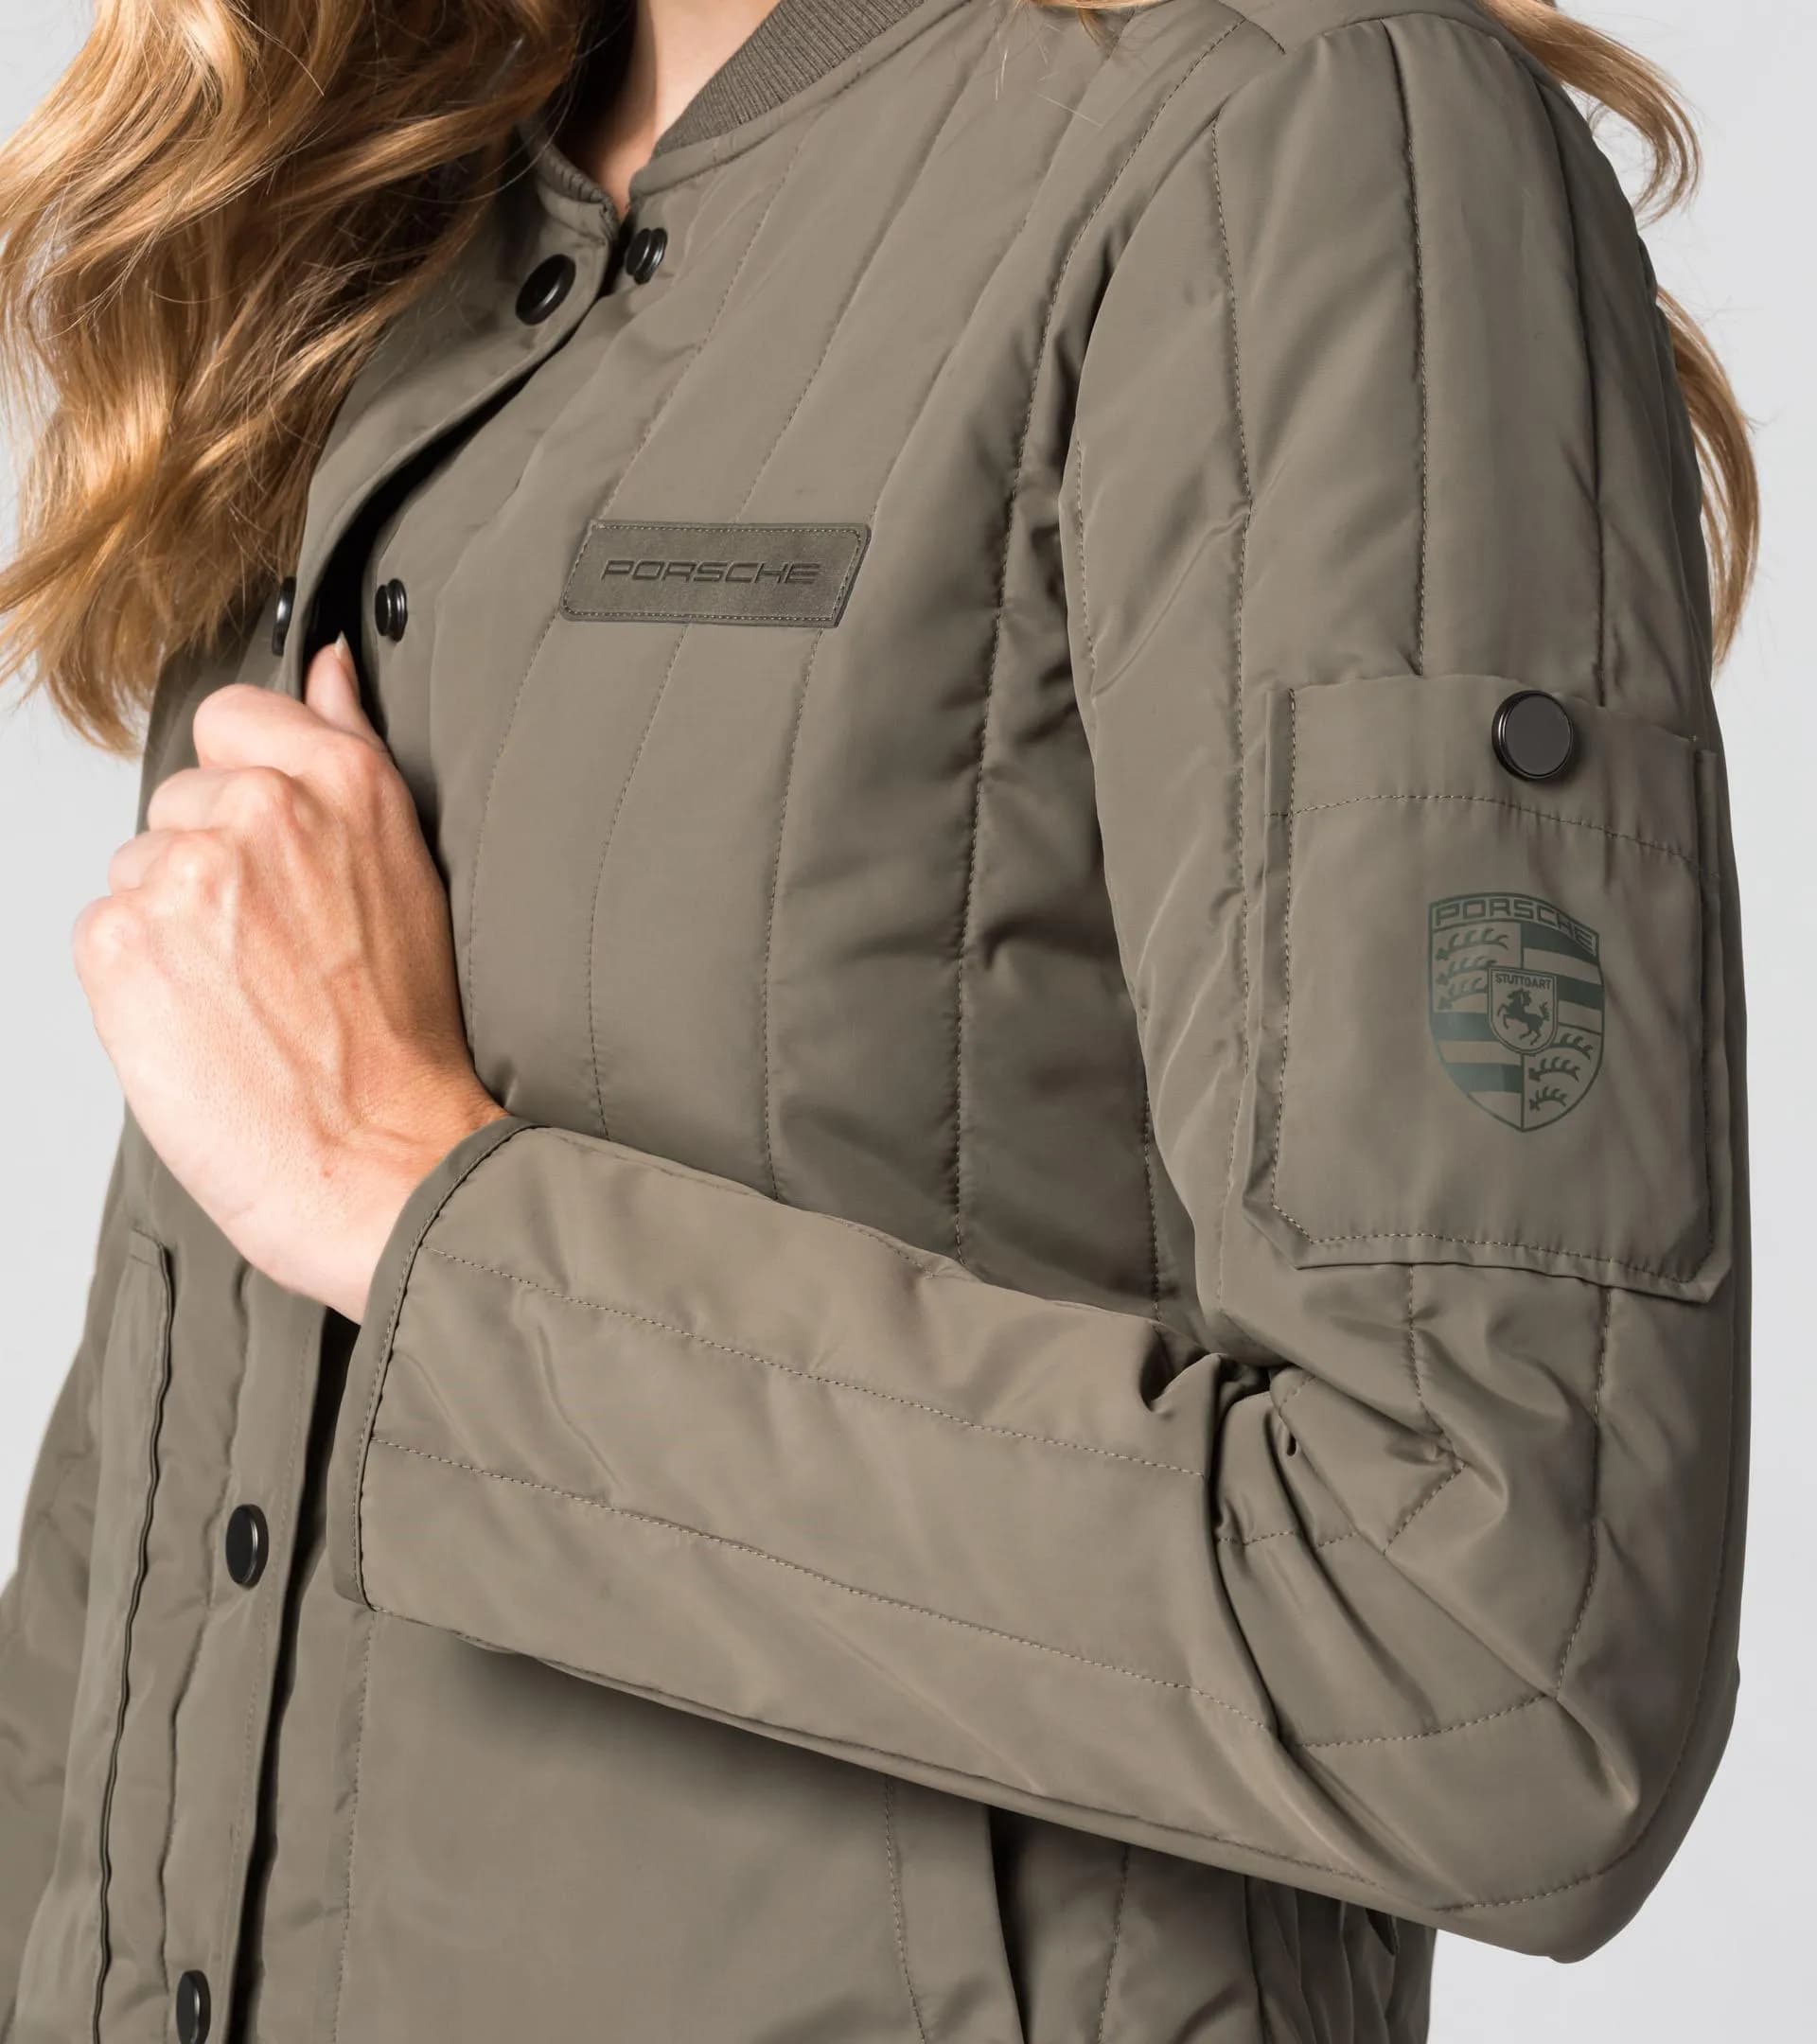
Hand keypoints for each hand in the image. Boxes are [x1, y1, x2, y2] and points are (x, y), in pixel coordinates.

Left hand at [74, 638, 507, 1320]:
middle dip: (208, 870)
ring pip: (137, 873)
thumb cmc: (403, 1043)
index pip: (233, 720)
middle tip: (272, 955)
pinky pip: (101, 933)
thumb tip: (328, 668)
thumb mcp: (408, 871)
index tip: (272, 854)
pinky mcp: (119, 943)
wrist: (381, 1161)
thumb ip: (349, 751)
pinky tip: (204, 1025)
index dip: (244, 788)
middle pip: (177, 805)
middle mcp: (258, 813)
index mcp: (340, 783)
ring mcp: (183, 875)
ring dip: (172, 932)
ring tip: (244, 1000)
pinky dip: (137, 984)